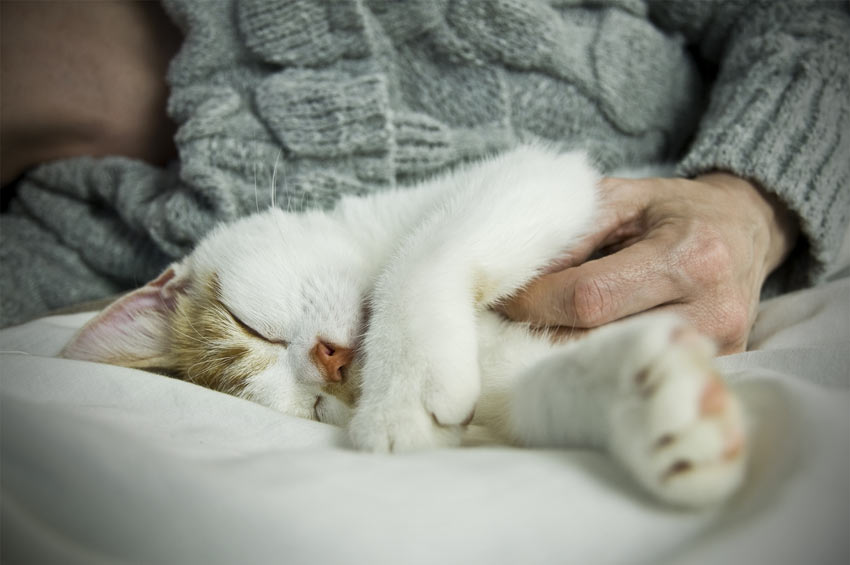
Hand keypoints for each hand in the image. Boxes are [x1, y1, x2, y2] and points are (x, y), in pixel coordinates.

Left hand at [498, 173, 798, 353]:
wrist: (744, 231)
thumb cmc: (675, 210)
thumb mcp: (623, 198)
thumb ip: (572, 232)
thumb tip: (516, 281)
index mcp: (688, 256)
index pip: (588, 298)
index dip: (534, 302)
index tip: (502, 299)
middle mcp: (711, 310)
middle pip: (597, 341)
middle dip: (542, 333)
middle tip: (508, 322)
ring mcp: (717, 349)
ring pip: (613, 368)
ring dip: (564, 354)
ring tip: (537, 335)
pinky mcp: (717, 372)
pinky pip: (639, 374)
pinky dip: (600, 365)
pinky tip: (578, 350)